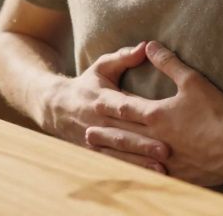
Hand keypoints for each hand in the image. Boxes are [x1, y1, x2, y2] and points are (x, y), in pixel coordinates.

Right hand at [43, 42, 169, 173]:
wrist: (56, 107)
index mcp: (101, 99)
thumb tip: (147, 46)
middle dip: (143, 145)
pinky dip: (129, 171)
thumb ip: (124, 57)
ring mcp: (94, 140)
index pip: (120, 108)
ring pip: (118, 154)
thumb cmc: (88, 84)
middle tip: (167, 151)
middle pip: (122, 135)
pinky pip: (113, 164)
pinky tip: (147, 177)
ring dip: (139, 162)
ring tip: (161, 169)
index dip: (139, 116)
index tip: (160, 120)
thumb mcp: (102, 66)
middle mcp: (96, 122)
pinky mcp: (94, 153)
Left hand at [85, 41, 222, 185]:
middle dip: (104, 132)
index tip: (94, 103)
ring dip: (114, 151)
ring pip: (133, 155)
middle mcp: (155, 137)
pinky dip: (138, 170)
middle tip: (86, 131)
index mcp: (155, 115)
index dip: (110, 104)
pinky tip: (133, 171)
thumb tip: (150, 45)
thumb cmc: (215, 113)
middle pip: (123, 133)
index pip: (126, 108)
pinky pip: (150, 173)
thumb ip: (169, 63)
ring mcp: (164, 158)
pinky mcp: (176, 174)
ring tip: (100, 150)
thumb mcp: (192, 81)